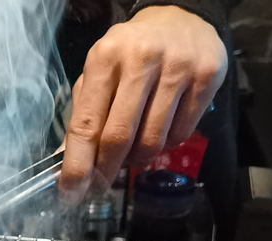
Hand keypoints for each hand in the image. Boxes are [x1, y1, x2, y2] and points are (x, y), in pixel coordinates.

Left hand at [60, 6, 226, 198]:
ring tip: (133, 150)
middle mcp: (141, 60)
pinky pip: (181, 134)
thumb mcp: (99, 75)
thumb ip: (82, 117)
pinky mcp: (207, 77)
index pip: (86, 123)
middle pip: (119, 137)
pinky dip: (166, 144)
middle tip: (99, 185)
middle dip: (106, 170)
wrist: (181, 18)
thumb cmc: (130, 54)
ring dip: (138, 159)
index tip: (70, 192)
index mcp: (105, 59)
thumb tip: (64, 161)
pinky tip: (161, 129)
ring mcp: (177, 68)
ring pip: (152, 141)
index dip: (77, 165)